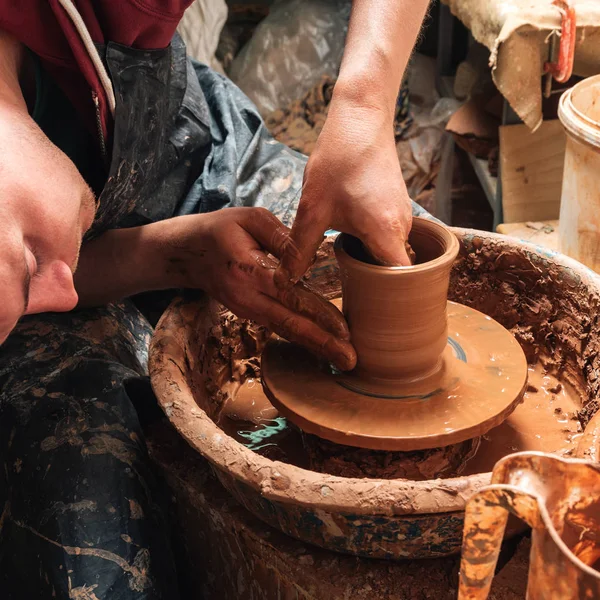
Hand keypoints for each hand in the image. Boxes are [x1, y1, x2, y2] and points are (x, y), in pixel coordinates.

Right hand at [163, 208, 356, 370]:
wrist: (187, 252)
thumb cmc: (221, 229)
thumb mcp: (251, 218)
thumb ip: (282, 237)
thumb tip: (312, 255)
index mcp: (248, 270)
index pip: (289, 295)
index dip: (317, 313)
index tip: (343, 329)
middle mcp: (247, 297)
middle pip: (289, 323)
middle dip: (322, 344)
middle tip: (350, 360)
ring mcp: (246, 309)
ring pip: (286, 330)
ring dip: (316, 346)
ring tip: (344, 359)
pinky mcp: (249, 313)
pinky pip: (279, 326)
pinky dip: (303, 338)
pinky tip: (324, 347)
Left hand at [275, 103, 412, 287]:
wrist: (360, 119)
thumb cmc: (338, 159)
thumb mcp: (312, 208)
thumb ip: (299, 248)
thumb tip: (285, 279)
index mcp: (386, 232)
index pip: (399, 282)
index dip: (385, 300)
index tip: (364, 308)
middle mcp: (402, 228)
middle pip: (394, 272)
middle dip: (373, 287)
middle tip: (348, 297)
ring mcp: (402, 217)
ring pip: (390, 254)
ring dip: (370, 265)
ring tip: (346, 275)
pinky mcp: (396, 208)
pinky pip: (388, 239)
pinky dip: (372, 248)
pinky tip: (350, 246)